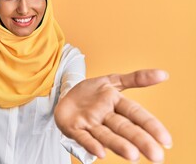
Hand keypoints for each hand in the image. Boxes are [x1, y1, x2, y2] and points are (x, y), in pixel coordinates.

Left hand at [54, 69, 171, 162]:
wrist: (65, 94)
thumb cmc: (91, 92)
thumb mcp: (112, 81)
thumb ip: (135, 79)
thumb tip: (163, 74)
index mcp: (117, 105)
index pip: (136, 114)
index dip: (151, 125)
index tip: (166, 141)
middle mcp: (105, 117)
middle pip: (124, 128)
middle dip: (140, 140)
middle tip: (156, 156)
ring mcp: (89, 123)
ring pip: (106, 135)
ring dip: (118, 144)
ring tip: (132, 155)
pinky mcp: (73, 128)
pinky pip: (83, 137)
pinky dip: (91, 144)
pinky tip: (100, 152)